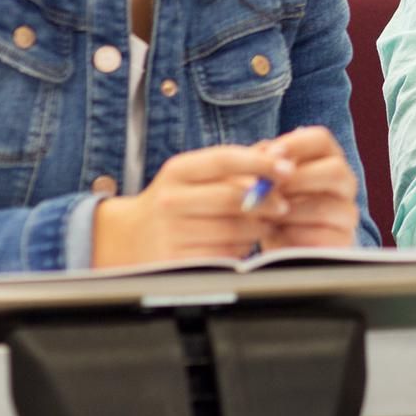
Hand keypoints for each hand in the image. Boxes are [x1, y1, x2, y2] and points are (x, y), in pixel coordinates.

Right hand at [91, 144, 289, 266]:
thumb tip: (278, 153)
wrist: (128, 238)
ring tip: (260, 224)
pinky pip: (225, 255)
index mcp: (177, 171)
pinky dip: (240, 249)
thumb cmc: (175, 201)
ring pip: (235, 229)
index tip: (288, 167)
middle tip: (283, 204)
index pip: (224, 159)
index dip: (260, 163)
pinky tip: (239, 243)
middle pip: (234, 198)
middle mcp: (170, 200)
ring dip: (257, 228)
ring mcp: (170, 233)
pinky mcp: (176, 262)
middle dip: (267, 201)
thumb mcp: (195, 175)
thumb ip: (236, 164)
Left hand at [257, 126, 360, 249]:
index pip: (321, 139)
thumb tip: (263, 155)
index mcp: (327, 159)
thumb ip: (264, 167)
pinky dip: (293, 236)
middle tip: (267, 189)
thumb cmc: (274, 207)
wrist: (283, 248)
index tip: (271, 155)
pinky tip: (276, 235)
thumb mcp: (266, 184)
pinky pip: (320, 236)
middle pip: (335, 170)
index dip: (296, 144)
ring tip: (264, 216)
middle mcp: (345, 183)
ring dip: (288, 211)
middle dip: (297, 179)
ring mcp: (348, 213)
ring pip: (324, 206)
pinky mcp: (343, 242)